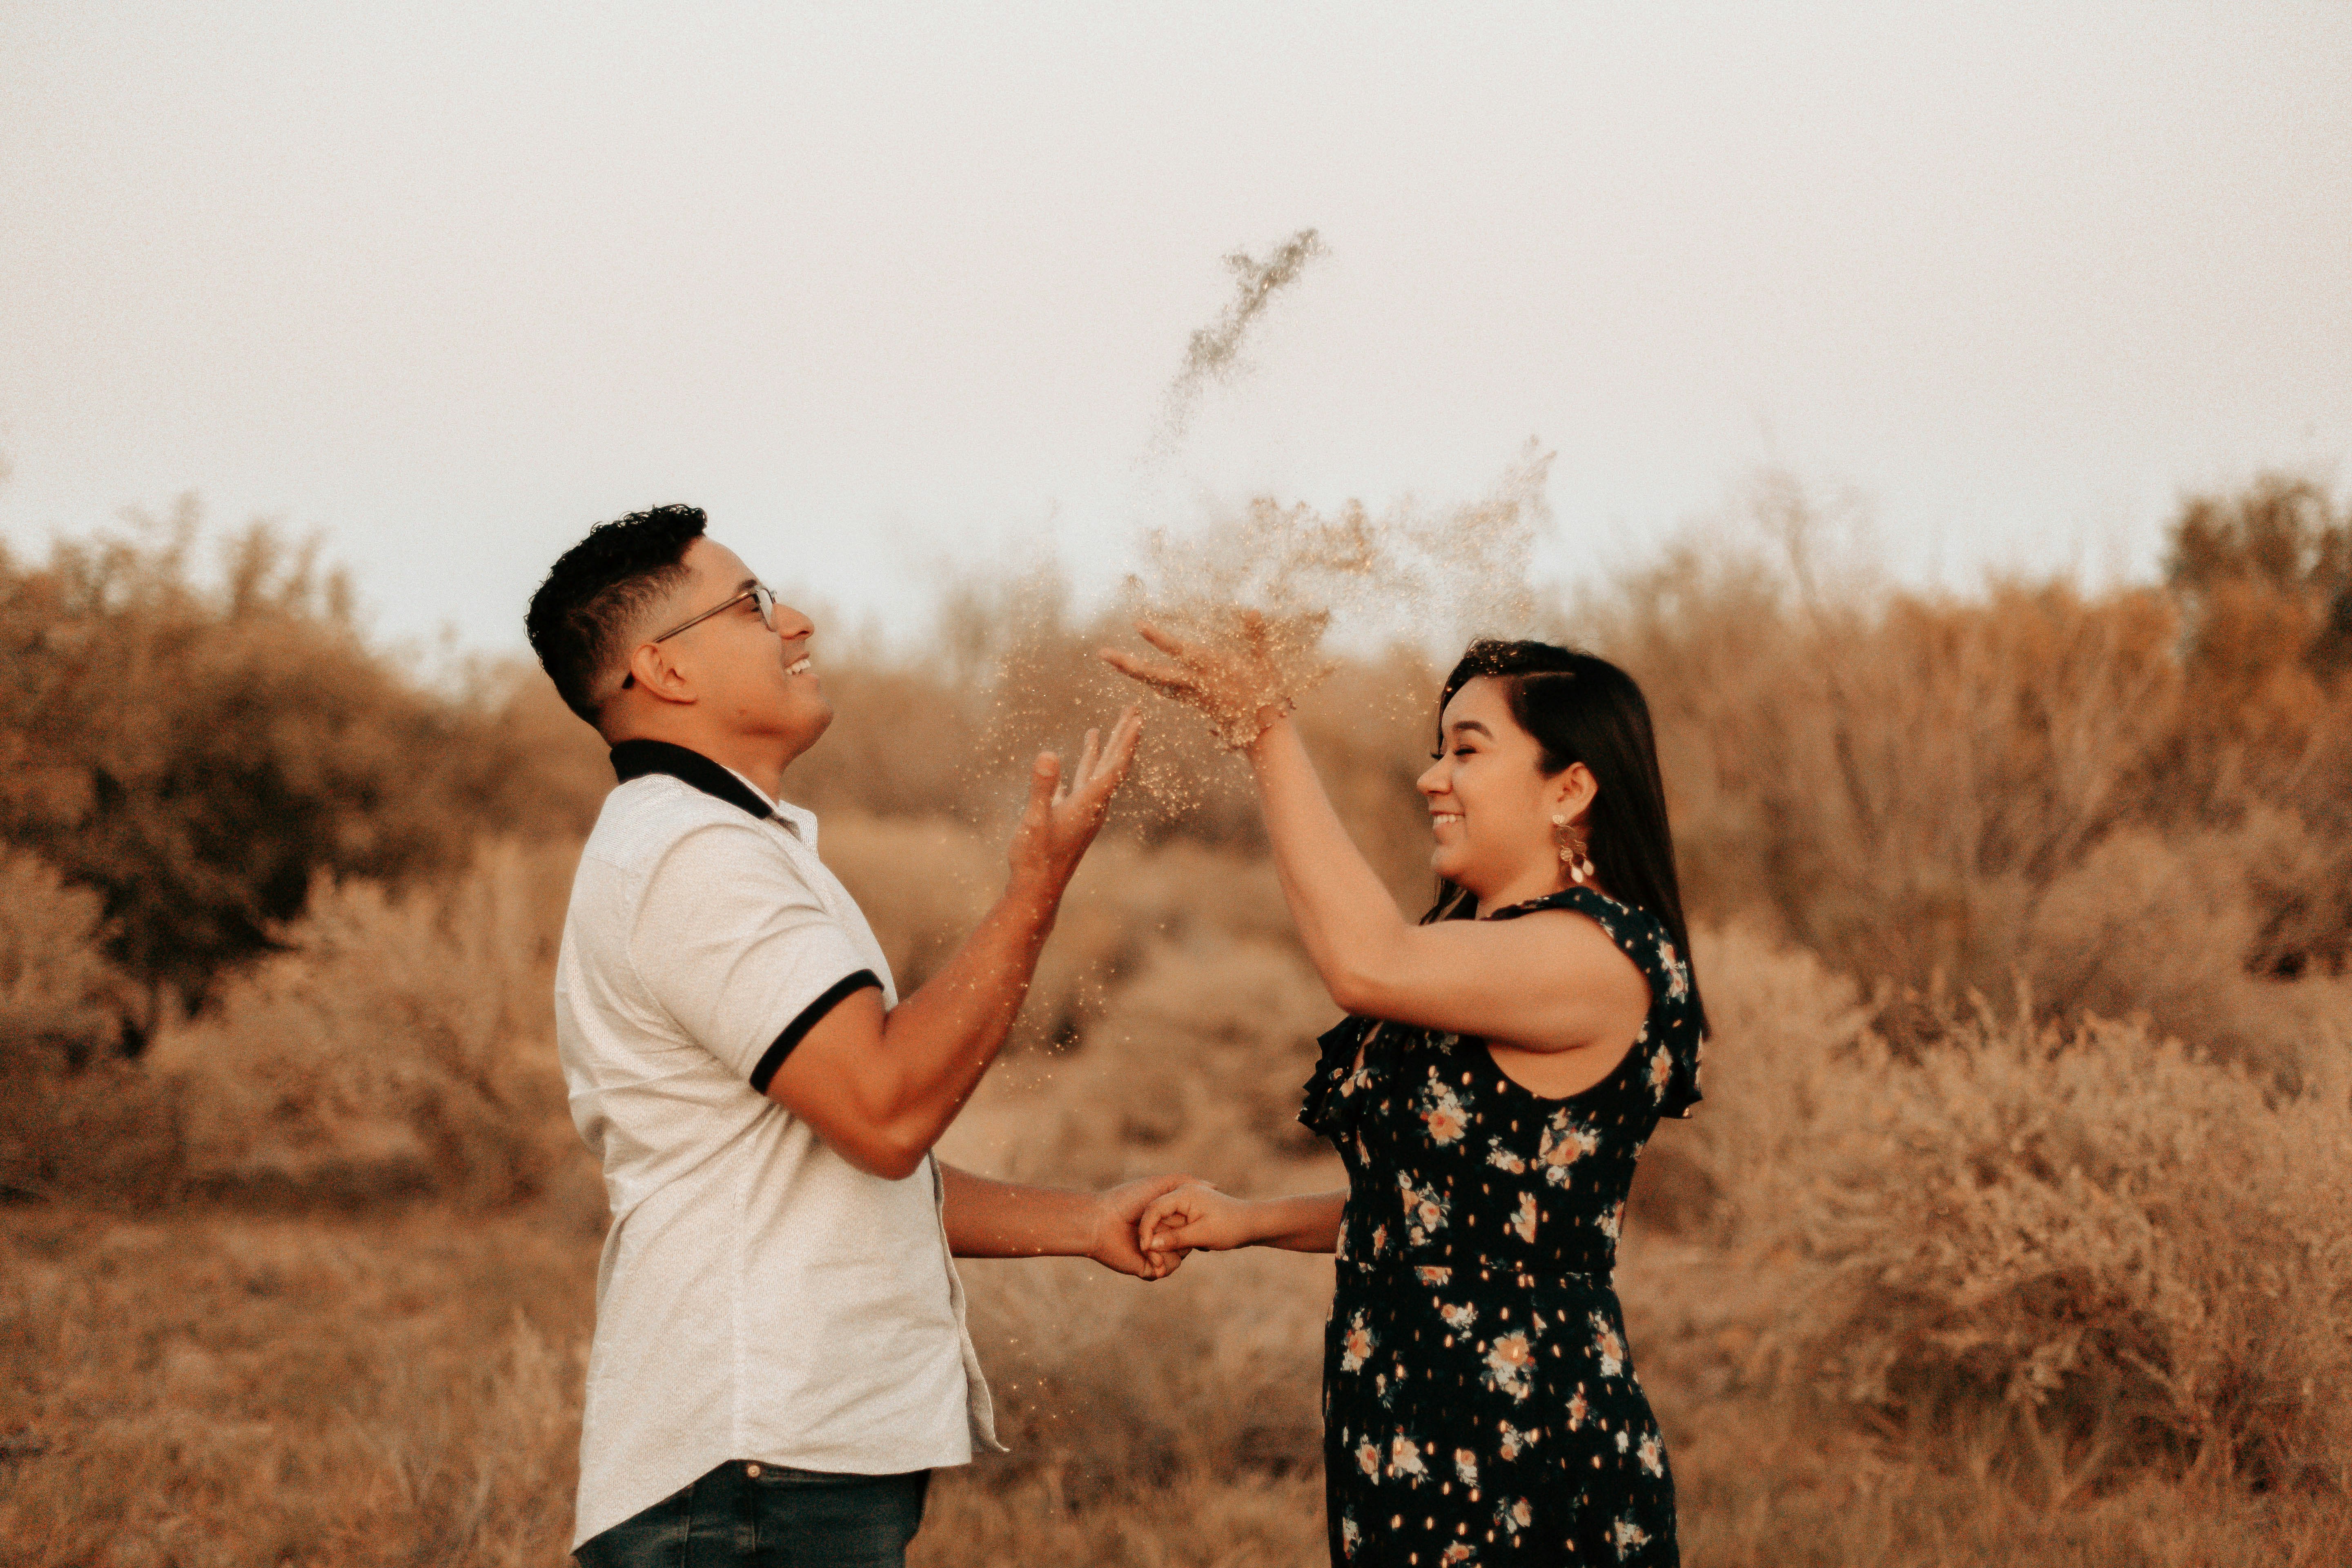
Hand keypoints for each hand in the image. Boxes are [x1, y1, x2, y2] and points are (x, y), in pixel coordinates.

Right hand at [1006, 706, 1142, 896]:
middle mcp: (1092, 805)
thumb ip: (1042, 787)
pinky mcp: (1068, 814)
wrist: (1035, 889)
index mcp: (1089, 803)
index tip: (1138, 719)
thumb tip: (1048, 753)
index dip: (1127, 742)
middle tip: (1135, 709)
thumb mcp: (1035, 819)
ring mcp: (1082, 810)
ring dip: (1105, 747)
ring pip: (1098, 771)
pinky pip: (1081, 781)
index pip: (1114, 767)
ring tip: (1108, 725)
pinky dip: (1084, 763)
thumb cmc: (1035, 857)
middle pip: (1114, 763)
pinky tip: (1080, 753)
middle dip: (1124, 735)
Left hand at [1088, 1173, 1201, 1280]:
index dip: (1195, 1222)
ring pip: (1178, 1257)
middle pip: (1187, 1242)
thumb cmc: (1127, 1199)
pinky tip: (1152, 1256)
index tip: (1199, 1218)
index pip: (1191, 1224)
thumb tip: (1213, 1185)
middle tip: (1172, 1231)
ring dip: (1170, 1251)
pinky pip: (1165, 1270)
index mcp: (1166, 1219)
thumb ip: (1184, 1181)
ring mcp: (1154, 1252)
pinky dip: (1162, 1264)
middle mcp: (1162, 1235)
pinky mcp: (1146, 1266)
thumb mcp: (1159, 1184)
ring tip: (1152, 1245)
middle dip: (1183, 1238)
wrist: (1100, 1221)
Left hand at [1098, 613, 1327, 751]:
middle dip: (1128, 665)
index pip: (1180, 651)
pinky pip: (1166, 690)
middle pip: (1155, 674)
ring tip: (1112, 660)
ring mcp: (1191, 694)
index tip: (1138, 625)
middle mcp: (1195, 683)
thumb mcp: (1264, 664)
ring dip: (1134, 672)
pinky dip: (1150, 681)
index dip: (1159, 639)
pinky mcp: (1192, 700)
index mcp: (1211, 670)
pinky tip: (1138, 674)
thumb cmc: (1267, 696)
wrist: (1262, 732)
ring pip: (1156, 683)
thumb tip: (1252, 612)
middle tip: (1102, 654)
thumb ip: (1256, 638)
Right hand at [1139, 1181, 1257, 1255]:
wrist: (1253, 1224)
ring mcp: (1186, 1202)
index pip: (1153, 1209)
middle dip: (1155, 1238)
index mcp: (1183, 1193)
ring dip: (1165, 1240)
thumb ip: (1175, 1239)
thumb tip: (1150, 1245)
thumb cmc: (1230, 1227)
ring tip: (1172, 1258)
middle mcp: (1182, 1193)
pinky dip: (1174, 1238)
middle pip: (1156, 1216)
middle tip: (1157, 1260)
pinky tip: (1186, 1249)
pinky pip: (1174, 1225)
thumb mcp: (1202, 1235)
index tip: (1146, 1248)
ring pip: (1164, 1222)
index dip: (1146, 1229)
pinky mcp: (1190, 1212)